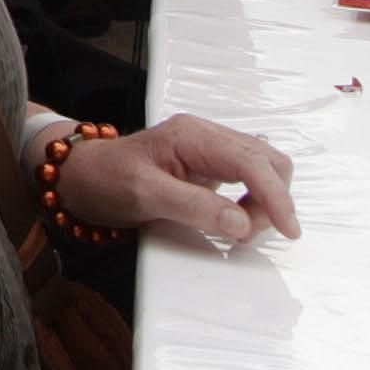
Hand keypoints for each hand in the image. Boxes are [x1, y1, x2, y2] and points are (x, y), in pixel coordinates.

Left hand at [57, 114, 296, 250]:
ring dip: (264, 202)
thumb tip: (241, 222)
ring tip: (240, 228)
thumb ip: (194, 207)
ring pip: (263, 170)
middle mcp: (205, 137)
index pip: (251, 162)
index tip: (288, 228)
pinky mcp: (209, 165)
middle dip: (272, 200)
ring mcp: (209, 149)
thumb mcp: (144, 194)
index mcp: (192, 136)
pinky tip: (236, 219)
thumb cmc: (105, 179)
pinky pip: (248, 179)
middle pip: (268, 162)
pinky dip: (254, 201)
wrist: (81, 176)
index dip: (275, 196)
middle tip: (250, 232)